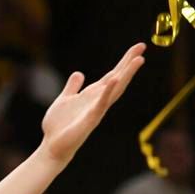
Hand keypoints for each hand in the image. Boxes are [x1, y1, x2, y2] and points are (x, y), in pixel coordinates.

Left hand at [40, 43, 145, 164]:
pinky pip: (101, 104)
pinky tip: (114, 81)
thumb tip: (79, 73)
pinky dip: (107, 93)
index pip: (112, 75)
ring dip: (126, 75)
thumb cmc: (59, 126)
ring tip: (138, 60)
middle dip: (129, 63)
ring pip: (115, 90)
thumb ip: (72, 87)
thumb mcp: (64, 100)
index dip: (124, 62)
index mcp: (92, 95)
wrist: (52, 146)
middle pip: (118, 79)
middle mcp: (98, 101)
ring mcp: (96, 110)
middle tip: (142, 47)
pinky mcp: (90, 120)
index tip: (137, 47)